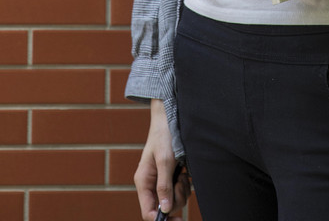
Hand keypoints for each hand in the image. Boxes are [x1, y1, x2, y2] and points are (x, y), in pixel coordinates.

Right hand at [133, 100, 189, 220]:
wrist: (170, 117)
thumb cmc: (164, 136)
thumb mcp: (165, 161)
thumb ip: (164, 186)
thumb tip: (165, 211)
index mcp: (143, 181)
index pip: (147, 211)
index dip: (161, 219)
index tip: (177, 220)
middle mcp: (150, 184)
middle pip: (163, 208)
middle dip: (176, 200)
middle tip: (181, 184)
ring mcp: (160, 180)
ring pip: (173, 200)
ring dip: (181, 191)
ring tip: (183, 175)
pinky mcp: (170, 176)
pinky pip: (178, 191)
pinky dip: (184, 185)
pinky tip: (184, 173)